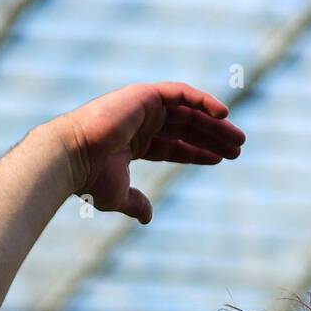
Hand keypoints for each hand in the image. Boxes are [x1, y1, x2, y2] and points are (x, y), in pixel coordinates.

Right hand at [57, 81, 244, 224]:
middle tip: (238, 149)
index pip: (174, 144)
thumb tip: (148, 216)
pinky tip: (224, 114)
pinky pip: (182, 93)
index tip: (220, 159)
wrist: (72, 157)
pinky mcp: (145, 95)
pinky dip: (203, 100)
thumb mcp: (118, 196)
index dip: (198, 151)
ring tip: (237, 139)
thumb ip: (135, 202)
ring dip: (215, 123)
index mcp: (134, 141)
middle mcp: (140, 121)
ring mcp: (143, 106)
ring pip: (189, 111)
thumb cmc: (89, 179)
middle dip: (213, 137)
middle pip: (187, 126)